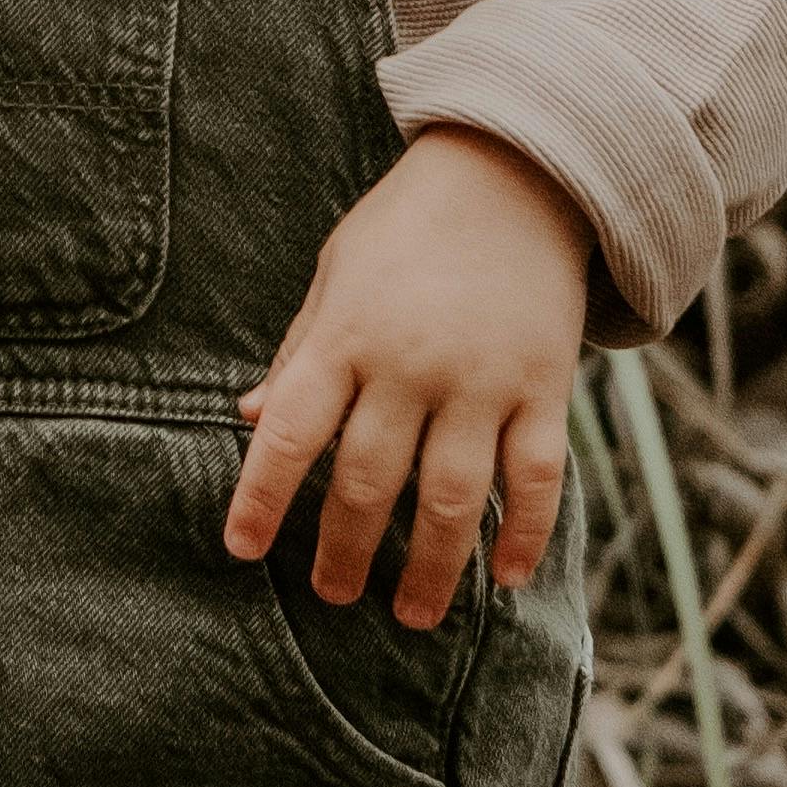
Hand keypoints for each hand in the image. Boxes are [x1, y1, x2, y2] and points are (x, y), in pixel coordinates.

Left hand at [223, 130, 591, 632]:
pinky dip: (524, 535)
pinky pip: (537, 479)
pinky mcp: (545, 387)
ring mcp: (483, 380)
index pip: (290, 432)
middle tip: (334, 593)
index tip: (241, 550)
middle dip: (346, 550)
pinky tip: (504, 579)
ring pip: (453, 498)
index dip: (261, 497)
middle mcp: (411, 364)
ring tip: (411, 614)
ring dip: (431, 568)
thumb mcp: (338, 273)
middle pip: (370, 481)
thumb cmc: (408, 227)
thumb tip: (250, 421)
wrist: (517, 172)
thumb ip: (300, 352)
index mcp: (348, 335)